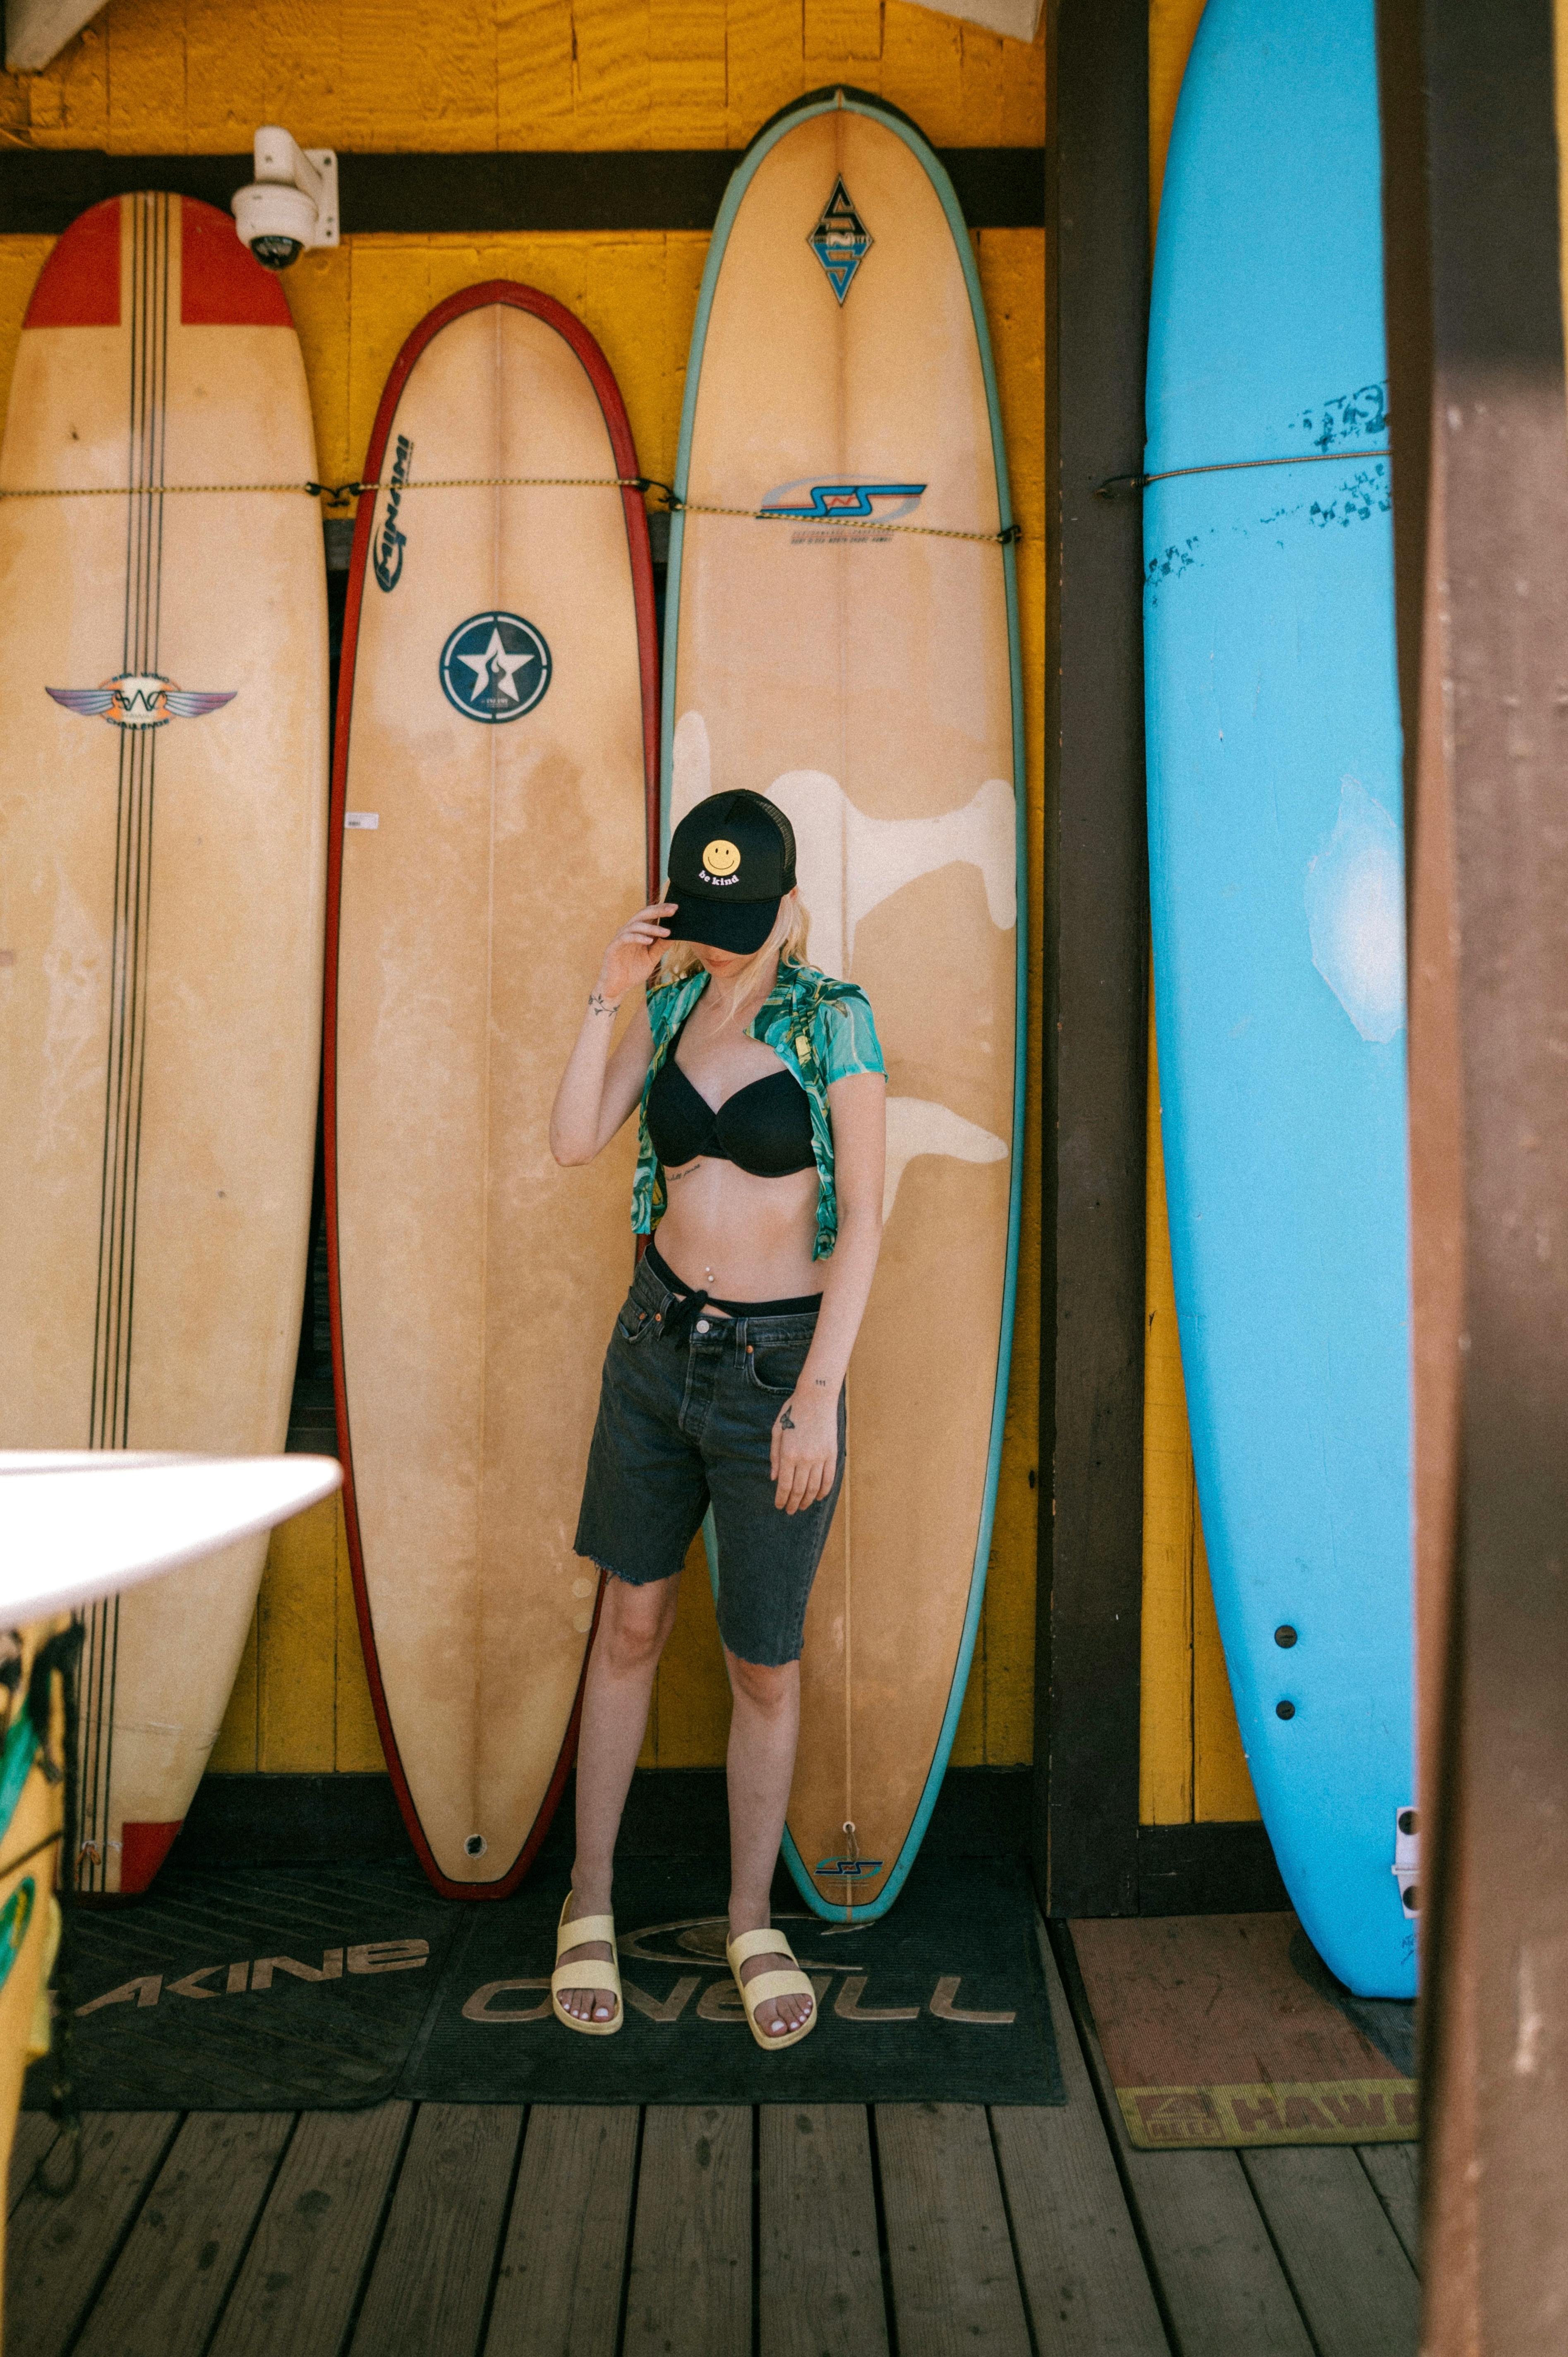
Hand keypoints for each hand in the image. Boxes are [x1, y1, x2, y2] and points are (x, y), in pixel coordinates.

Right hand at [595, 903, 675, 1005]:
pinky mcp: (613, 947)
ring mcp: (620, 938)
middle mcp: (628, 931)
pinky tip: (650, 941)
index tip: (676, 907)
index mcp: (638, 932)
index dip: (661, 909)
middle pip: (643, 914)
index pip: (650, 915)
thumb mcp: (652, 958)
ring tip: (666, 932)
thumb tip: (676, 935)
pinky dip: (638, 938)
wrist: (618, 988)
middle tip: (673, 910)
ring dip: (652, 928)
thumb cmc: (633, 972)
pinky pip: (626, 938)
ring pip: (636, 925)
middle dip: (658, 911)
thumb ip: (661, 946)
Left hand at [770, 1384, 838, 1513]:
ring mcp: (820, 1457)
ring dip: (807, 1500)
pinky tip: (818, 1496)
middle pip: (799, 1490)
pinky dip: (824, 1490)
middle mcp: (804, 1458)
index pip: (784, 1485)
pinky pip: (829, 1478)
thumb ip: (775, 1456)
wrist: (816, 1398)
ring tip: (802, 1506)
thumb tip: (774, 1478)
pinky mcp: (832, 1454)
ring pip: (814, 1487)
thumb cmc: (793, 1412)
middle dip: (793, 1503)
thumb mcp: (777, 1431)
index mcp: (788, 1453)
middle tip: (790, 1511)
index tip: (779, 1506)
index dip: (781, 1499)